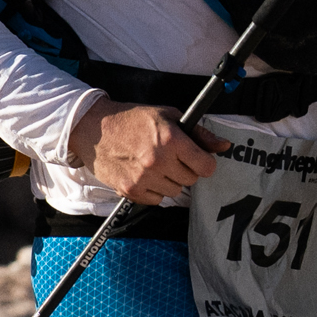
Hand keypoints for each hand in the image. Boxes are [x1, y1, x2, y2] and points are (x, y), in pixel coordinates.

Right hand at [82, 103, 221, 204]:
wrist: (94, 130)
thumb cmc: (131, 120)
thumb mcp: (168, 116)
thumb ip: (198, 133)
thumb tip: (223, 146)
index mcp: (171, 139)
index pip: (206, 166)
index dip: (204, 163)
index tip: (198, 160)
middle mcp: (159, 161)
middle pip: (191, 180)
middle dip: (185, 170)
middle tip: (171, 158)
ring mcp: (144, 178)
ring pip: (174, 191)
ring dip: (169, 181)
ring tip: (155, 165)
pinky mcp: (131, 190)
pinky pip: (156, 200)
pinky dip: (153, 190)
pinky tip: (144, 174)